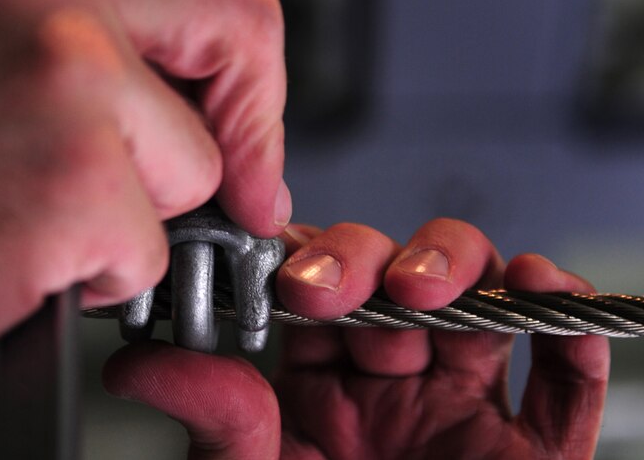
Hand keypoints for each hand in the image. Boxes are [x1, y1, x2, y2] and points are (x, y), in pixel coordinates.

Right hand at [0, 0, 289, 425]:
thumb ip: (94, 56)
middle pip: (237, 43)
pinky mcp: (71, 181)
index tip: (246, 142)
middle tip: (228, 201)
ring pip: (193, 168)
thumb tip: (200, 110)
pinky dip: (94, 278)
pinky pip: (150, 252)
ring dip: (132, 218)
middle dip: (242, 139)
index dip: (247, 79)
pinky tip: (9, 260)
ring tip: (25, 221)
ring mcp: (62, 77)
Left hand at [104, 219, 608, 458]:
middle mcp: (395, 385)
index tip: (290, 268)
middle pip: (402, 277)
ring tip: (424, 290)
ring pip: (482, 304)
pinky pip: (567, 382)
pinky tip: (539, 293)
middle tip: (335, 292)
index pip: (324, 287)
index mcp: (323, 385)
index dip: (313, 260)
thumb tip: (134, 364)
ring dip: (461, 271)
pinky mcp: (532, 454)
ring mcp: (466, 412)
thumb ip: (212, 422)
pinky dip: (567, 325)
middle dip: (374, 264)